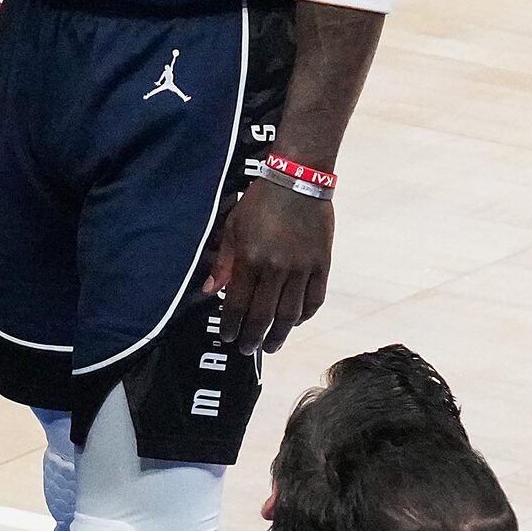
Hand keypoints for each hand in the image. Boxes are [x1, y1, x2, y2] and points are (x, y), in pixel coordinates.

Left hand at [203, 181, 332, 353]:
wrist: (298, 180)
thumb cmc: (260, 202)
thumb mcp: (232, 227)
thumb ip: (223, 263)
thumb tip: (209, 291)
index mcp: (250, 259)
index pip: (238, 303)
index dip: (232, 324)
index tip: (228, 337)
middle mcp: (276, 269)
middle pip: (264, 315)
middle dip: (254, 337)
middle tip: (247, 349)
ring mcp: (302, 269)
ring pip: (291, 313)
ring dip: (280, 333)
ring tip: (272, 345)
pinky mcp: (322, 265)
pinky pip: (315, 299)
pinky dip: (305, 315)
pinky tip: (296, 322)